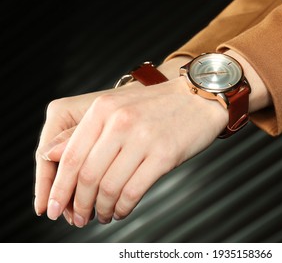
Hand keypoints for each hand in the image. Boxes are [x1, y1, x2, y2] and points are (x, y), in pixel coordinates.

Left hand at [35, 76, 227, 226]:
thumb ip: (83, 132)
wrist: (199, 98)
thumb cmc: (156, 107)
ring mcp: (144, 138)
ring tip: (103, 215)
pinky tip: (121, 210)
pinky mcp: (165, 155)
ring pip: (109, 187)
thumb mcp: (117, 110)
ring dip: (101, 209)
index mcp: (102, 109)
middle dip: (78, 205)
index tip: (53, 208)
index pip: (69, 156)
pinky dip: (122, 208)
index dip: (57, 188)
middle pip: (87, 175)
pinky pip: (133, 191)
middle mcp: (120, 121)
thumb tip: (48, 155)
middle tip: (79, 218)